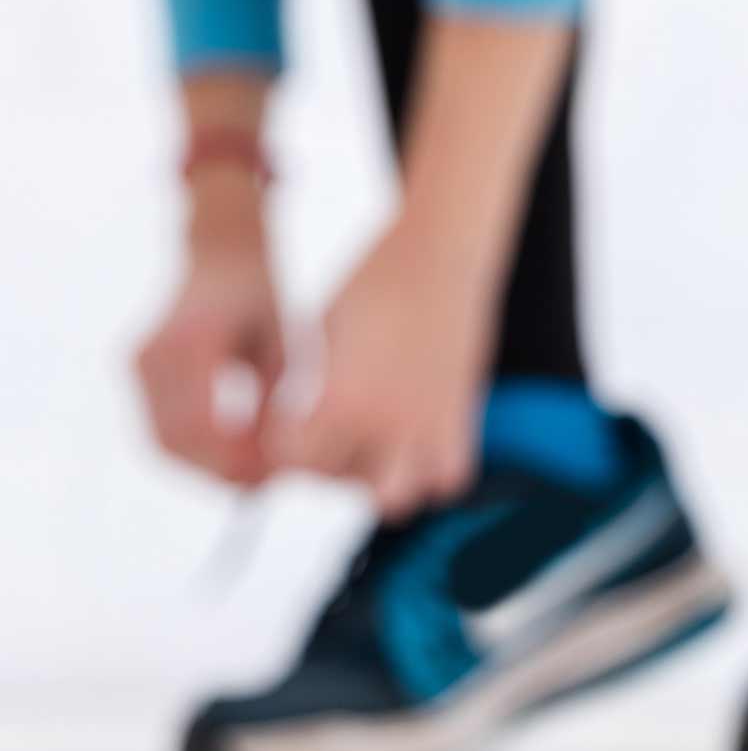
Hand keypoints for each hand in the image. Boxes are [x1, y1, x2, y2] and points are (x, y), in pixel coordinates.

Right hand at [135, 172, 283, 485]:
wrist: (221, 252)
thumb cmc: (263, 296)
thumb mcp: (283, 346)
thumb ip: (275, 401)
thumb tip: (275, 462)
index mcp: (192, 342)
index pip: (203, 427)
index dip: (235, 462)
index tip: (275, 476)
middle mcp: (154, 353)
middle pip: (175, 443)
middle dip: (219, 474)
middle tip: (266, 484)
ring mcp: (138, 362)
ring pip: (161, 443)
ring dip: (204, 469)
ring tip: (253, 473)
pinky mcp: (136, 371)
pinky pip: (157, 428)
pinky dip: (193, 452)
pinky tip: (234, 454)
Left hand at [271, 220, 496, 519]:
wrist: (440, 252)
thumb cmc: (373, 282)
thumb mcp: (323, 334)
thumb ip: (314, 390)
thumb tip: (305, 428)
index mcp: (343, 396)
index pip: (295, 459)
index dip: (281, 445)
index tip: (284, 422)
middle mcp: (389, 419)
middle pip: (340, 483)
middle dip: (323, 468)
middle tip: (323, 435)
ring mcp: (430, 423)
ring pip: (398, 498)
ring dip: (376, 481)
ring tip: (367, 448)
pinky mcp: (462, 416)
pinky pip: (448, 478)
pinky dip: (428, 474)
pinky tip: (411, 445)